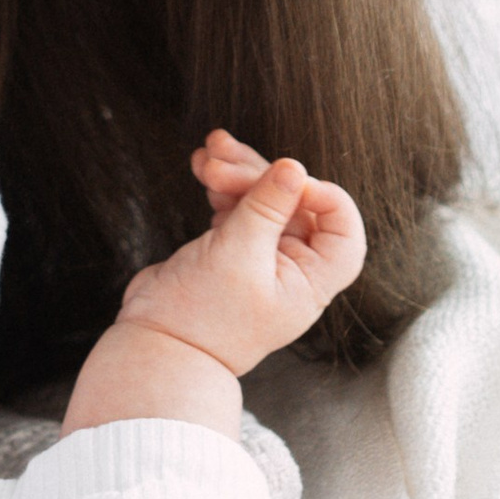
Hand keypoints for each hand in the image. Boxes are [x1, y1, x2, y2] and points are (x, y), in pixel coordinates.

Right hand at [113, 132, 368, 376]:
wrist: (157, 344)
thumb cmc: (203, 313)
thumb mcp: (237, 253)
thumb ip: (267, 206)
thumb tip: (294, 166)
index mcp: (310, 281)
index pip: (342, 230)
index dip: (323, 196)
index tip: (286, 177)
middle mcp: (291, 269)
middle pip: (294, 205)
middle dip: (259, 175)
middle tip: (220, 163)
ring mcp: (260, 258)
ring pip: (263, 201)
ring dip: (236, 173)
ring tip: (207, 154)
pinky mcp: (230, 250)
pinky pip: (238, 208)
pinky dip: (222, 187)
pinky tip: (202, 169)